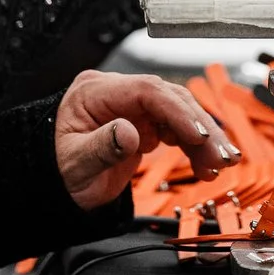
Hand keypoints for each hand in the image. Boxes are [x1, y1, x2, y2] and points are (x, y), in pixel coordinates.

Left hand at [54, 70, 240, 210]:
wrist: (51, 183)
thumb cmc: (55, 170)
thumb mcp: (74, 164)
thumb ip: (101, 147)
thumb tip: (129, 132)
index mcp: (96, 92)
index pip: (147, 91)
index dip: (177, 111)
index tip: (199, 135)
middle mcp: (117, 93)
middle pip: (170, 99)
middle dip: (200, 128)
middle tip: (222, 155)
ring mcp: (131, 107)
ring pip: (179, 113)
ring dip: (203, 138)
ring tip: (220, 163)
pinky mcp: (142, 123)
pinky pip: (175, 129)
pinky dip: (193, 146)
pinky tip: (205, 164)